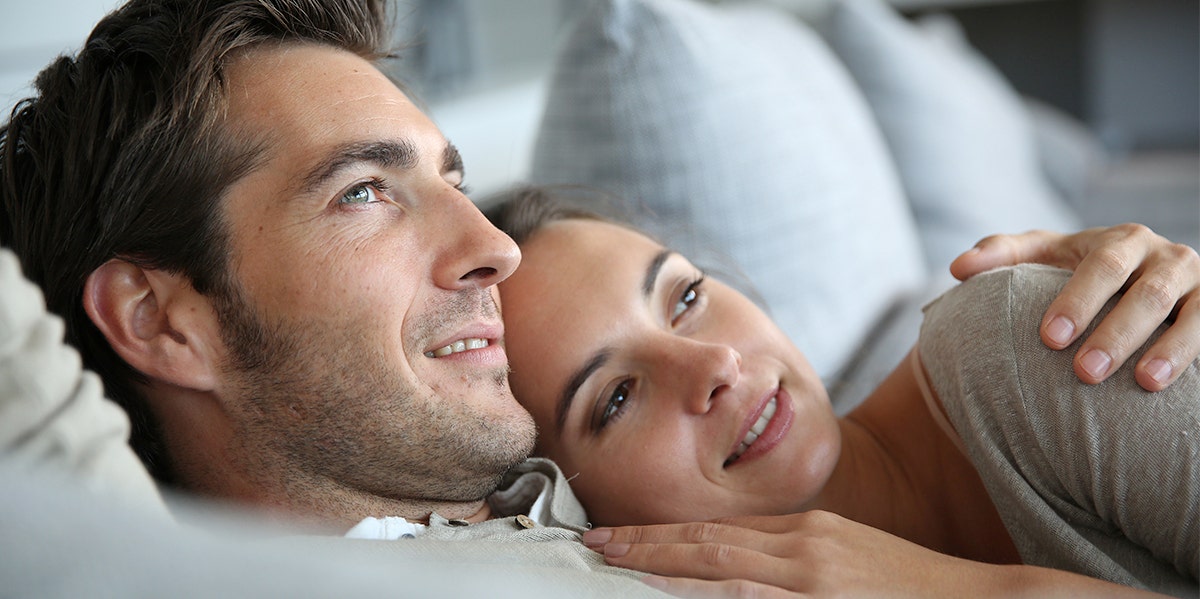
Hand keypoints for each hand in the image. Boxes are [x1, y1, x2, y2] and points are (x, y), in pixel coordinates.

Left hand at [581, 511, 1157, 598]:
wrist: (982, 598)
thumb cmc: (913, 586)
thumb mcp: (849, 557)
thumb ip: (797, 559)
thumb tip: (742, 568)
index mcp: (805, 532)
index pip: (719, 530)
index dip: (666, 533)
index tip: (621, 537)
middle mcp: (802, 548)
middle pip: (707, 543)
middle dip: (646, 544)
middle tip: (593, 545)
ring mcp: (813, 577)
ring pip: (719, 569)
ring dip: (662, 567)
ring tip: (612, 566)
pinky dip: (709, 595)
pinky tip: (675, 595)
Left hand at [949, 224, 1199, 390]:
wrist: (1142, 280)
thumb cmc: (1080, 272)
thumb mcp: (1045, 255)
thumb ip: (1003, 255)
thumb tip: (957, 268)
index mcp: (1121, 241)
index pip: (1102, 266)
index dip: (1078, 300)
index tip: (1049, 337)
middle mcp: (1168, 258)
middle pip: (1148, 293)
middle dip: (1117, 332)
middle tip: (1084, 372)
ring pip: (1196, 314)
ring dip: (1172, 348)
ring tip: (1144, 383)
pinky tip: (1183, 388)